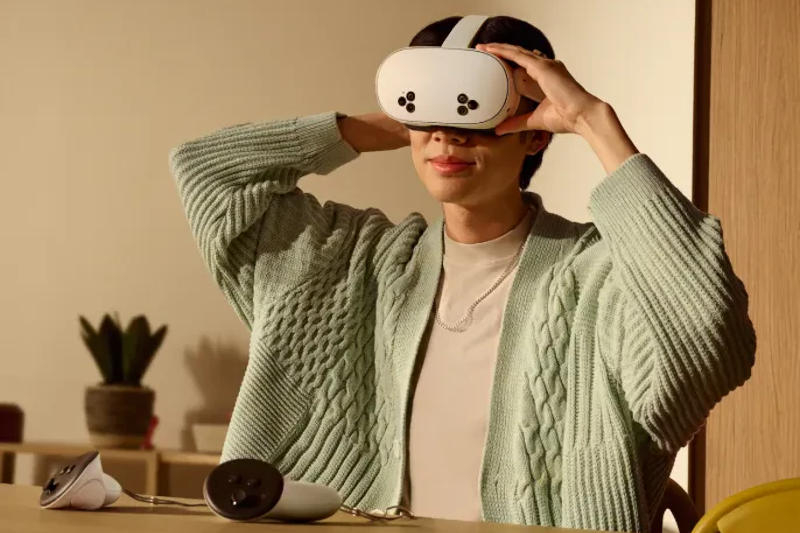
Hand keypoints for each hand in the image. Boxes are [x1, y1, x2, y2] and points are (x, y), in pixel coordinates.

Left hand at [475, 43, 604, 135]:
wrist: (581, 116)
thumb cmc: (566, 118)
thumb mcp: (534, 120)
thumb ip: (516, 123)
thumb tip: (499, 129)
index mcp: (547, 78)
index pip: (524, 67)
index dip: (509, 64)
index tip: (494, 64)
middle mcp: (546, 68)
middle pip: (519, 56)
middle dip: (501, 53)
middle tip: (484, 51)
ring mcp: (545, 65)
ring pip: (517, 52)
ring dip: (499, 49)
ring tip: (483, 47)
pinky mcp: (542, 67)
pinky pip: (518, 55)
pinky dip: (503, 51)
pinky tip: (491, 49)